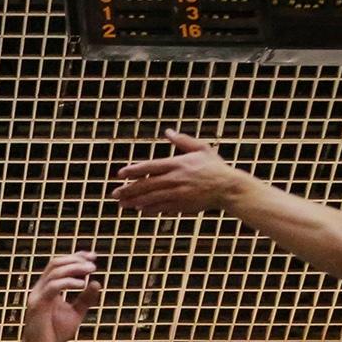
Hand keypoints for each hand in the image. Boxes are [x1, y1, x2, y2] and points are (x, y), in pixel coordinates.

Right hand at [19, 253, 101, 341]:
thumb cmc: (54, 334)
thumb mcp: (75, 313)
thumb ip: (85, 299)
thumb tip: (96, 282)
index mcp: (46, 288)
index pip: (59, 265)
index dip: (75, 257)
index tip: (93, 257)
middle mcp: (40, 288)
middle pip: (56, 263)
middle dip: (76, 260)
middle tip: (93, 264)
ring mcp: (37, 295)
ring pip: (55, 271)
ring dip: (74, 268)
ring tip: (91, 270)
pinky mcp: (37, 304)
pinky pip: (53, 286)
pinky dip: (69, 282)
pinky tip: (82, 285)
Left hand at [113, 131, 256, 215]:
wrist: (227, 188)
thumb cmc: (214, 166)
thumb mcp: (201, 148)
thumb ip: (182, 141)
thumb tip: (168, 132)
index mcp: (177, 164)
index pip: (150, 167)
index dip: (133, 171)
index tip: (120, 174)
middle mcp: (174, 179)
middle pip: (146, 185)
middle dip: (128, 189)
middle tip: (114, 193)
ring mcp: (177, 194)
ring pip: (150, 198)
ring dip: (134, 201)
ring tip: (122, 204)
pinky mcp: (181, 205)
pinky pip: (161, 208)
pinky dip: (149, 209)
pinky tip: (140, 209)